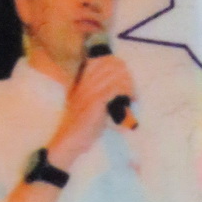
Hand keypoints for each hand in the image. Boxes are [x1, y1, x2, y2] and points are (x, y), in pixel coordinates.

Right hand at [46, 55, 133, 171]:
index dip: (118, 65)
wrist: (70, 140)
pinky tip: (129, 101)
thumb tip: (119, 86)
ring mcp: (89, 91)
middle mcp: (85, 82)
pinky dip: (126, 93)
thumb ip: (98, 93)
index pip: (103, 60)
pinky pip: (115, 89)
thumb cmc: (82, 126)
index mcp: (82, 80)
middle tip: (131, 89)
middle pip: (112, 65)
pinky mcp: (95, 101)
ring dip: (128, 85)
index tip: (126, 77)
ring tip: (132, 96)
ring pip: (116, 76)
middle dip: (126, 75)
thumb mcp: (87, 104)